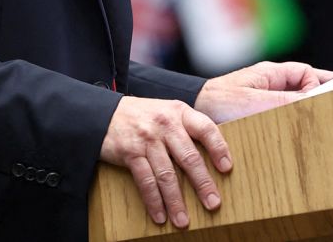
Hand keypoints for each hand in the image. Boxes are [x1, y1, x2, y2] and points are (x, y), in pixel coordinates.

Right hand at [99, 97, 230, 228]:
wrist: (105, 113)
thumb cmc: (144, 116)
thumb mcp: (168, 112)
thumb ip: (187, 128)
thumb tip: (213, 156)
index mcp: (179, 112)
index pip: (205, 128)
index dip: (218, 148)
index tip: (227, 168)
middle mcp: (165, 124)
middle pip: (189, 157)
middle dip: (202, 183)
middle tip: (213, 204)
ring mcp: (147, 139)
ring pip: (167, 174)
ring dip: (176, 201)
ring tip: (184, 220)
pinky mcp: (130, 153)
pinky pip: (145, 181)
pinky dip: (154, 201)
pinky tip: (160, 215)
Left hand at [194, 60, 332, 123]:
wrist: (193, 112)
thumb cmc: (218, 101)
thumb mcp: (254, 101)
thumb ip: (283, 100)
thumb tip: (312, 99)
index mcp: (270, 73)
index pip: (305, 72)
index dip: (319, 82)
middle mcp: (269, 84)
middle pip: (302, 85)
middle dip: (319, 94)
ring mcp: (264, 98)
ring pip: (293, 100)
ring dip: (305, 108)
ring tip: (322, 120)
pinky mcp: (257, 113)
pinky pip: (281, 114)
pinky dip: (292, 119)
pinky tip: (298, 131)